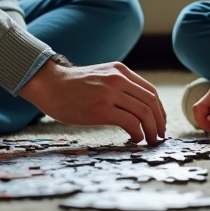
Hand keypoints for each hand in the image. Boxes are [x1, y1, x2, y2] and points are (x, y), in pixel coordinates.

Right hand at [18, 60, 166, 144]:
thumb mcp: (100, 76)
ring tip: (149, 140)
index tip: (160, 122)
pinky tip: (134, 138)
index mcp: (120, 71)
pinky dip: (138, 133)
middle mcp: (118, 79)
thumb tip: (135, 105)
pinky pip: (130, 122)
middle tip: (159, 135)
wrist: (49, 85)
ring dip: (151, 129)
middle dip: (159, 121)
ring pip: (144, 112)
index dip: (159, 110)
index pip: (150, 91)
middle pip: (151, 102)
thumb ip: (118, 85)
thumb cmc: (72, 86)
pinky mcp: (101, 109)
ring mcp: (110, 93)